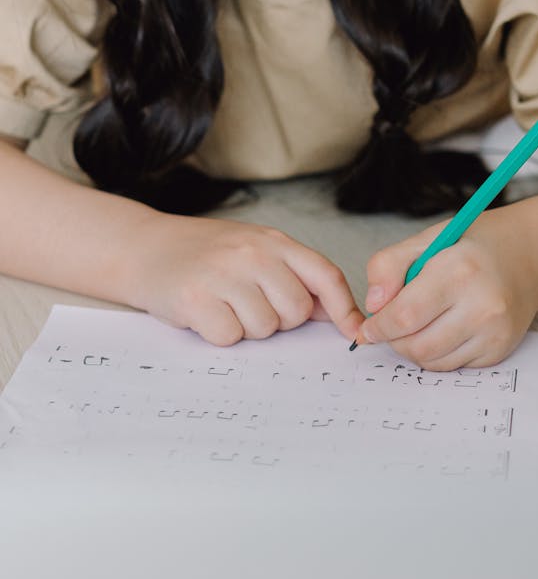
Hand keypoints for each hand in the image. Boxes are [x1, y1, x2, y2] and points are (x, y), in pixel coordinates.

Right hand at [126, 215, 363, 345]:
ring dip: (246, 328)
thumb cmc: (203, 255)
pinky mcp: (195, 299)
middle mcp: (252, 253)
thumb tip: (336, 315)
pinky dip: (218, 334)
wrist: (141, 246)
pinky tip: (204, 314)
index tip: (354, 332)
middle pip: (296, 312)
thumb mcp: (253, 251)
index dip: (344, 308)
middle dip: (278, 319)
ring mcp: (223, 274)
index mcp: (273, 240)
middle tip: (247, 304)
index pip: (325, 275)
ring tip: (223, 305)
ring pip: (264, 328)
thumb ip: (293, 276)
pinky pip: (230, 337)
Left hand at [353, 209, 537, 369]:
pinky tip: (443, 330)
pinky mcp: (499, 350)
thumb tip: (373, 305)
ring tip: (418, 325)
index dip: (379, 327)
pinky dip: (437, 354)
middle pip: (417, 346)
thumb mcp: (426, 240)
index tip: (369, 328)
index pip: (405, 315)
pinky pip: (452, 366)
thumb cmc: (471, 248)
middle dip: (394, 340)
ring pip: (432, 361)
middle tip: (392, 326)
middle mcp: (482, 305)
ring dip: (414, 349)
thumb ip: (388, 266)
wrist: (526, 259)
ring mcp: (494, 331)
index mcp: (459, 271)